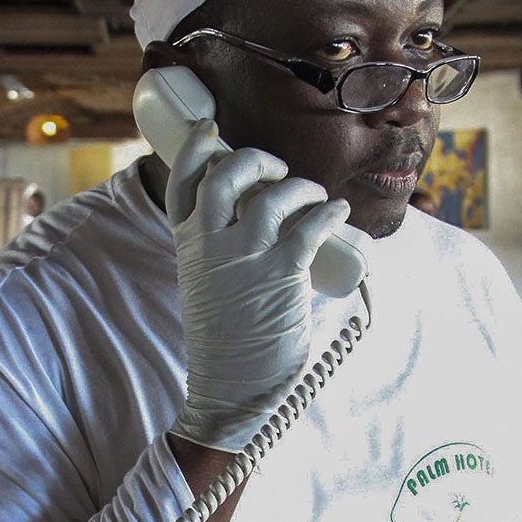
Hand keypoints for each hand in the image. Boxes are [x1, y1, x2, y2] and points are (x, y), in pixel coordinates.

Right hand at [164, 121, 350, 452]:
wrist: (230, 391)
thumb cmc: (224, 343)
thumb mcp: (205, 287)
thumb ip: (219, 254)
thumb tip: (258, 223)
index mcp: (187, 246)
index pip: (184, 182)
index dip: (197, 148)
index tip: (211, 130)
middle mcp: (211, 245)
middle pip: (228, 173)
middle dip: (256, 160)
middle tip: (276, 171)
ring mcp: (245, 257)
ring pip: (275, 194)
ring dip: (301, 186)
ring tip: (314, 196)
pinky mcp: (281, 274)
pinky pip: (311, 226)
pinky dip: (329, 211)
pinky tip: (338, 210)